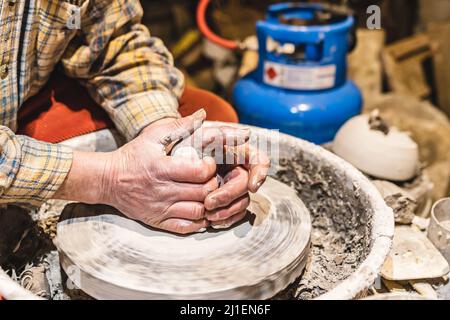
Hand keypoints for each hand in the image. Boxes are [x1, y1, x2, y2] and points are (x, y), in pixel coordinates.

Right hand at [55, 110, 216, 233]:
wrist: (107, 180)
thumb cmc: (133, 155)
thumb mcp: (152, 136)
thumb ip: (179, 125)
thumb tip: (202, 114)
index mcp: (162, 168)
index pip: (199, 172)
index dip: (211, 167)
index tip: (209, 163)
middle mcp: (162, 191)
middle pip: (203, 193)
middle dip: (214, 184)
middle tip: (213, 179)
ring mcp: (160, 208)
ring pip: (198, 212)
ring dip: (209, 204)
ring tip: (209, 194)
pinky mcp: (157, 221)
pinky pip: (185, 227)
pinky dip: (198, 221)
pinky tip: (201, 211)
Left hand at [171, 125, 270, 228]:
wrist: (162, 167)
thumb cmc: (180, 149)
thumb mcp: (196, 137)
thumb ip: (221, 133)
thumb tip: (247, 133)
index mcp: (234, 153)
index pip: (258, 161)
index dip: (260, 173)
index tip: (252, 186)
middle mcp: (235, 170)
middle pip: (246, 185)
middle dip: (230, 195)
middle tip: (209, 202)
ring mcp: (229, 188)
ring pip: (241, 202)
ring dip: (227, 210)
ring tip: (207, 214)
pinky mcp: (223, 203)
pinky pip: (232, 214)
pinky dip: (224, 219)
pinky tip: (211, 220)